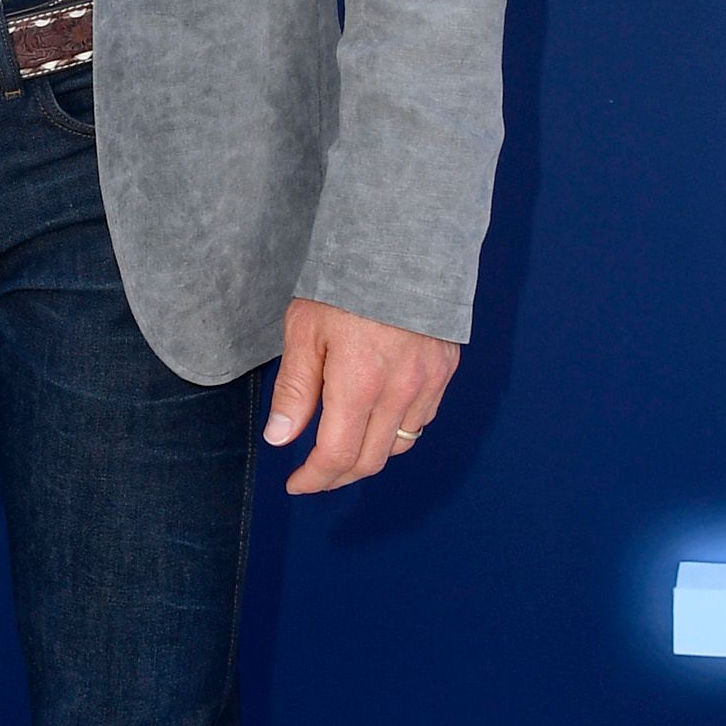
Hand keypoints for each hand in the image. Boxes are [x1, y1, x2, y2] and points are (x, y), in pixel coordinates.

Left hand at [263, 299, 456, 493]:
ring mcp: (427, 383)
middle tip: (315, 475)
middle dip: (338, 476)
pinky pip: (423, 419)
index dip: (314, 478)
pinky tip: (378, 419)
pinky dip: (398, 430)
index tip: (296, 483)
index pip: (337, 455)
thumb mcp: (305, 330)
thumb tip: (280, 438)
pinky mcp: (444, 370)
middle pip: (370, 460)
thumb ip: (294, 390)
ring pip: (399, 444)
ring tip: (343, 449)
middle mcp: (398, 392)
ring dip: (369, 456)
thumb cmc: (347, 281)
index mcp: (358, 385)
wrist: (403, 242)